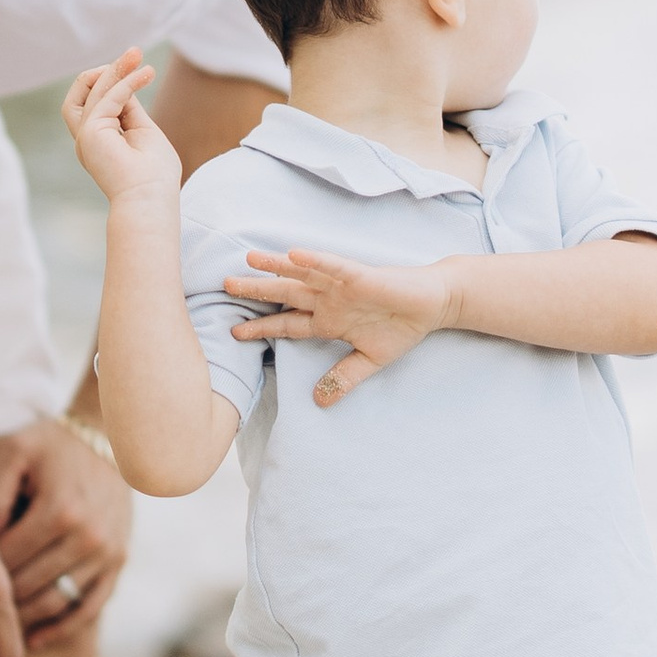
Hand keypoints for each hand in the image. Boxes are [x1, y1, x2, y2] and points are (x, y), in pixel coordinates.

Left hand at [0, 416, 133, 650]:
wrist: (111, 438)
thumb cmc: (52, 445)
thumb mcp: (14, 452)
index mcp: (59, 510)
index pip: (7, 559)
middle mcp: (88, 537)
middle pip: (29, 586)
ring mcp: (107, 553)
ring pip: (55, 603)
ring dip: (22, 618)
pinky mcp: (119, 563)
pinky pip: (89, 609)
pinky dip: (60, 629)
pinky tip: (33, 641)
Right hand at [65, 50, 181, 209]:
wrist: (150, 199)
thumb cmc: (154, 174)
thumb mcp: (142, 130)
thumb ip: (130, 107)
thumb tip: (127, 80)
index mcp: (99, 140)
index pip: (98, 101)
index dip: (116, 82)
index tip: (139, 68)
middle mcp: (87, 138)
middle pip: (83, 92)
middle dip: (107, 70)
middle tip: (134, 52)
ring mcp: (86, 136)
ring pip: (93, 90)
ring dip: (116, 69)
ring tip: (137, 55)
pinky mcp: (92, 133)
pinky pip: (108, 98)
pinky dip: (127, 83)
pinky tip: (146, 74)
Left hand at [225, 247, 453, 406]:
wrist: (433, 305)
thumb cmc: (402, 327)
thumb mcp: (370, 361)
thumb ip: (344, 378)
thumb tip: (320, 402)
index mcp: (328, 320)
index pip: (288, 324)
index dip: (261, 328)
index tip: (234, 332)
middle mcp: (328, 299)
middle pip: (284, 294)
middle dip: (255, 291)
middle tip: (224, 285)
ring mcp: (341, 285)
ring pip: (302, 275)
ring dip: (276, 266)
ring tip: (249, 259)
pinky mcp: (360, 275)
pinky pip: (333, 267)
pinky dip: (314, 261)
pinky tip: (293, 254)